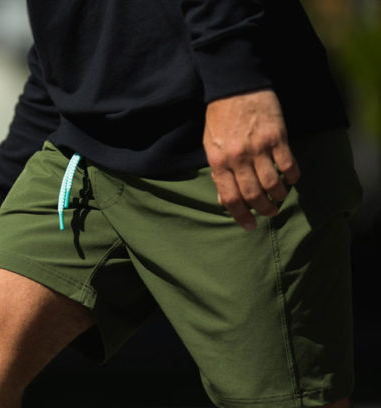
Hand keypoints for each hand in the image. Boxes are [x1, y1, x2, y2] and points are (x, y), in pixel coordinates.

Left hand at [204, 89, 299, 229]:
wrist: (235, 85)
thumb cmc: (220, 117)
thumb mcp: (210, 145)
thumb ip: (218, 172)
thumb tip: (223, 199)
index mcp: (218, 161)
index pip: (229, 198)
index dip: (240, 216)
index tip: (249, 226)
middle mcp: (237, 158)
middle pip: (252, 195)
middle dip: (262, 209)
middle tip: (268, 212)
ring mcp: (258, 148)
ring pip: (272, 184)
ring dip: (278, 195)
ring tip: (278, 197)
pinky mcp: (276, 137)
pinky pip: (288, 165)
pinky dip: (292, 176)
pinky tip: (291, 178)